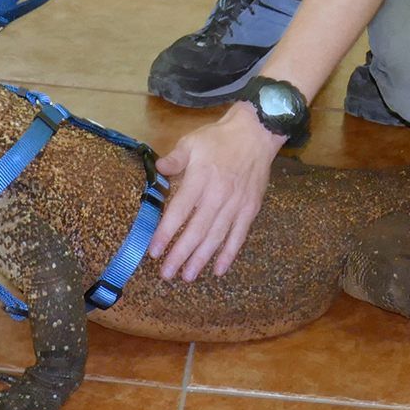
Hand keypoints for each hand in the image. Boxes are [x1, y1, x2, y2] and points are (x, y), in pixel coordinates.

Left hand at [149, 103, 284, 280]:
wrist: (255, 133)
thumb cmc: (219, 139)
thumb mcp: (192, 141)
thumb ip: (175, 159)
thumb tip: (158, 169)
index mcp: (200, 179)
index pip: (179, 211)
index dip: (165, 233)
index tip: (153, 251)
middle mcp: (217, 195)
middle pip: (196, 230)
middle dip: (180, 254)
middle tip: (166, 273)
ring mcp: (235, 204)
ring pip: (216, 237)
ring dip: (201, 259)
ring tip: (187, 276)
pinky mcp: (250, 209)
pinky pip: (238, 236)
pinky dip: (229, 254)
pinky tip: (219, 270)